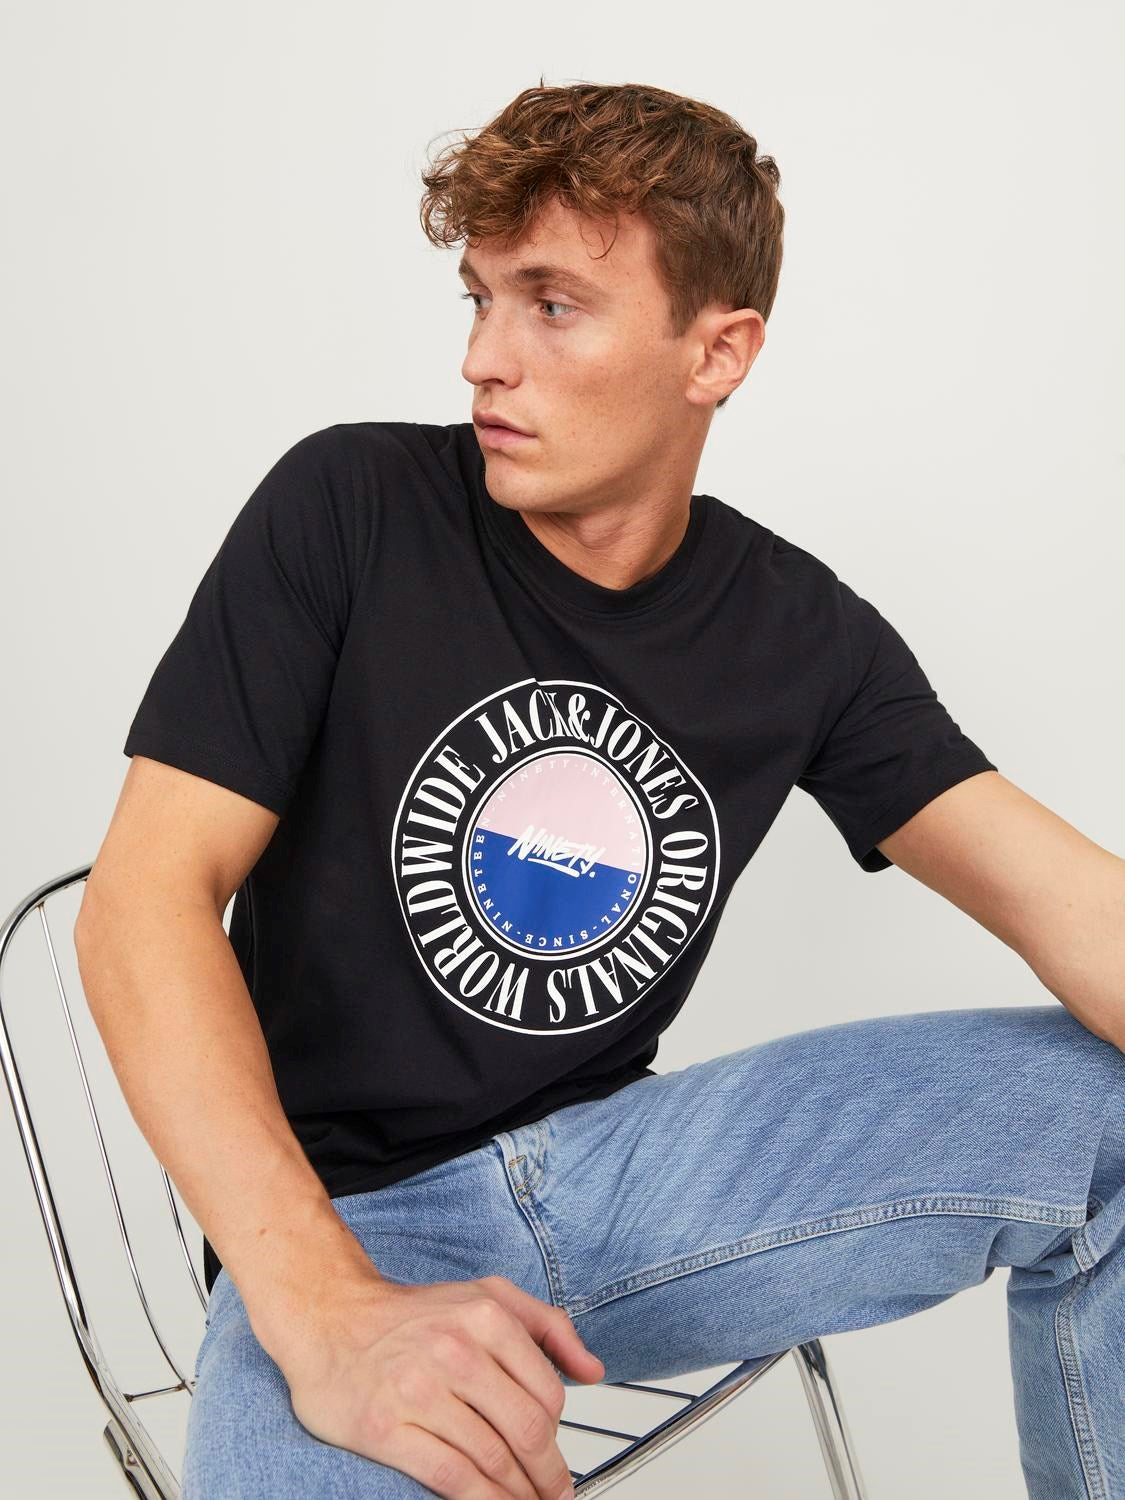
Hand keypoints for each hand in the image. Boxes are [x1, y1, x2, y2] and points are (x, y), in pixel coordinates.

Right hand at [278, 1272, 604, 1498]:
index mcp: (485, 1316)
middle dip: (549, 1474)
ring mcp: (417, 1390)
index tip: (557, 1455)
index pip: (546, 1392)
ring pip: (492, 1458)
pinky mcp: (384, 1428)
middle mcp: (454, 1350)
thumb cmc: (414, 1314)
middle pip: (525, 1430)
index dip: (558, 1434)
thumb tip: (592, 1370)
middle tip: (556, 1493)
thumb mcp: (486, 1295)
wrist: (330, 1317)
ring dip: (519, 1494)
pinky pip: (450, 1476)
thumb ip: (547, 1325)